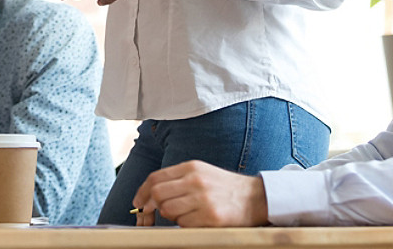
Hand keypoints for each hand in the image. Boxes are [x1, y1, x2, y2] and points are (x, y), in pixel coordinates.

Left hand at [132, 160, 268, 226]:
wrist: (254, 197)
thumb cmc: (225, 187)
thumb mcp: (201, 172)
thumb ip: (178, 179)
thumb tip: (151, 192)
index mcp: (191, 167)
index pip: (156, 177)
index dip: (142, 191)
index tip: (138, 202)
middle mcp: (195, 181)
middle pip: (158, 194)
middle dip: (151, 206)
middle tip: (152, 213)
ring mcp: (203, 199)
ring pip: (169, 211)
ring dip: (170, 216)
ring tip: (183, 214)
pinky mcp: (210, 218)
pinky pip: (184, 225)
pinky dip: (184, 225)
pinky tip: (195, 220)